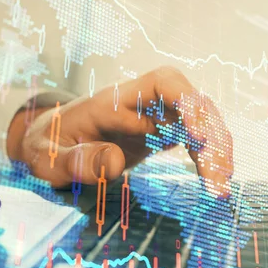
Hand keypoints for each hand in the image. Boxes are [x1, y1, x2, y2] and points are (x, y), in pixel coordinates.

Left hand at [7, 67, 233, 197]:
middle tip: (219, 175)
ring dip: (215, 149)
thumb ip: (75, 160)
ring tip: (221, 185)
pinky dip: (207, 158)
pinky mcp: (159, 135)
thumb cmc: (46, 147)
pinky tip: (215, 179)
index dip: (186, 100)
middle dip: (211, 134)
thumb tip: (114, 163)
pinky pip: (193, 140)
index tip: (198, 134)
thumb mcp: (47, 157)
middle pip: (191, 102)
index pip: (161, 82)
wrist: (49, 145)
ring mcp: (153, 118)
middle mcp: (140, 104)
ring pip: (198, 121)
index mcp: (114, 102)